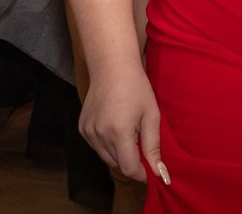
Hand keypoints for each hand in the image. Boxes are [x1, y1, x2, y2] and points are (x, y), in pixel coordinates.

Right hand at [77, 69, 167, 186]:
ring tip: (131, 133)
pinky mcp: (82, 129)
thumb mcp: (151, 115)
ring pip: (106, 157)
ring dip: (120, 154)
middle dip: (132, 161)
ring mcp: (88, 132)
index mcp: (119, 132)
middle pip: (117, 164)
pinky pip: (97, 147)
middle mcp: (100, 135)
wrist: (112, 67)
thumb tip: (159, 171)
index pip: (128, 168)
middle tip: (144, 146)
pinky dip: (108, 145)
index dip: (142, 174)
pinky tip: (116, 127)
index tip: (152, 171)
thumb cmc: (136, 88)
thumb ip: (153, 146)